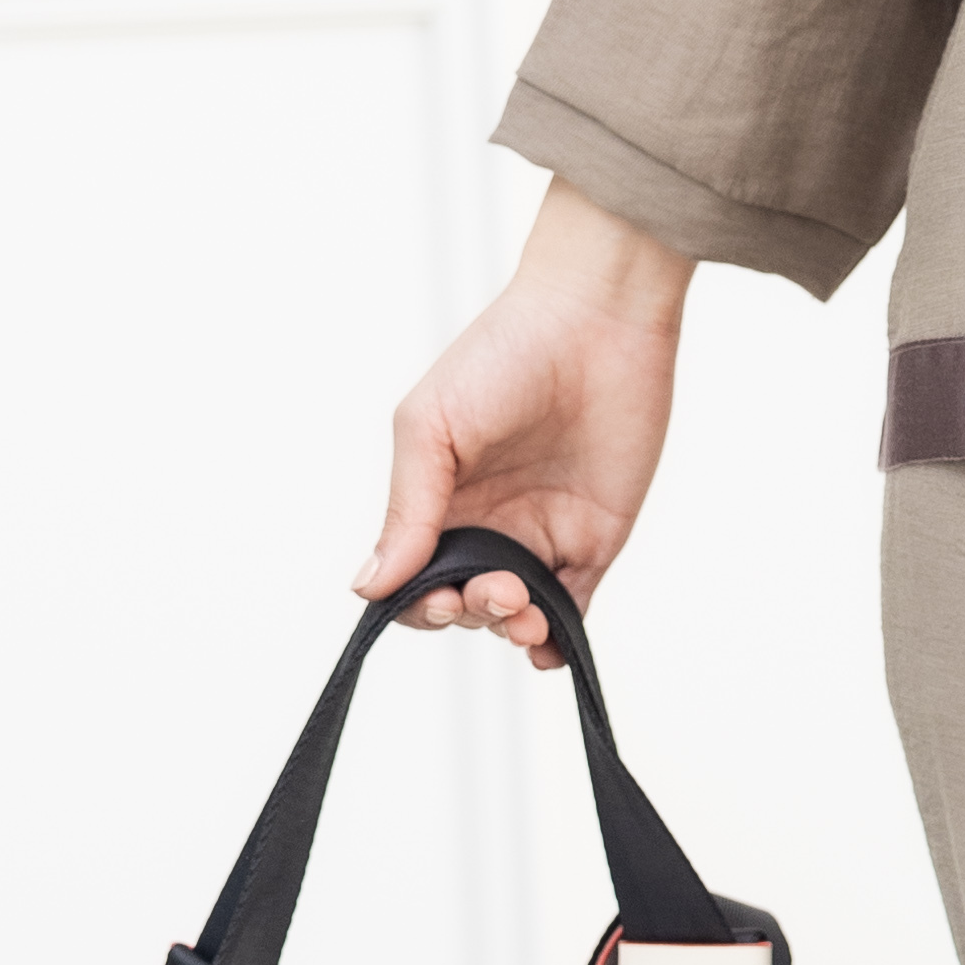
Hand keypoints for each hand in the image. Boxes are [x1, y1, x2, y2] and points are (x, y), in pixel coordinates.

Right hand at [355, 180, 692, 660]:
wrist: (597, 319)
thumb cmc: (504, 355)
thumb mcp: (431, 428)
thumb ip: (406, 510)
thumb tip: (367, 586)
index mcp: (438, 498)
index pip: (411, 577)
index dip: (415, 603)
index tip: (436, 597)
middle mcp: (486, 522)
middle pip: (461, 603)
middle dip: (467, 613)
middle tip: (492, 590)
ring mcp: (541, 533)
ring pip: (515, 615)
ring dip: (511, 630)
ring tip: (522, 611)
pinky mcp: (595, 538)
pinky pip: (573, 607)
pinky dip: (559, 640)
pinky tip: (548, 644)